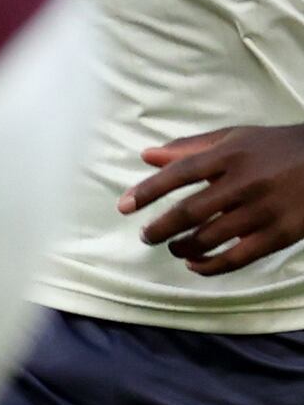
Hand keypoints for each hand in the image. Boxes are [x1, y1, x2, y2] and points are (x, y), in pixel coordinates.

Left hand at [128, 124, 303, 274]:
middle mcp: (245, 183)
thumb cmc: (277, 147)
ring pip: (210, 238)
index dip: (147, 191)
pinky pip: (237, 258)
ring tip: (172, 247)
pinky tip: (194, 264)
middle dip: (160, 228)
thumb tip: (146, 155)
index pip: (179, 174)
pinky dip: (210, 266)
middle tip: (145, 236)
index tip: (123, 206)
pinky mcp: (280, 235)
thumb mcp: (236, 138)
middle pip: (189, 211)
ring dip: (181, 247)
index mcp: (231, 155)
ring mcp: (263, 211)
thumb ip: (190, 148)